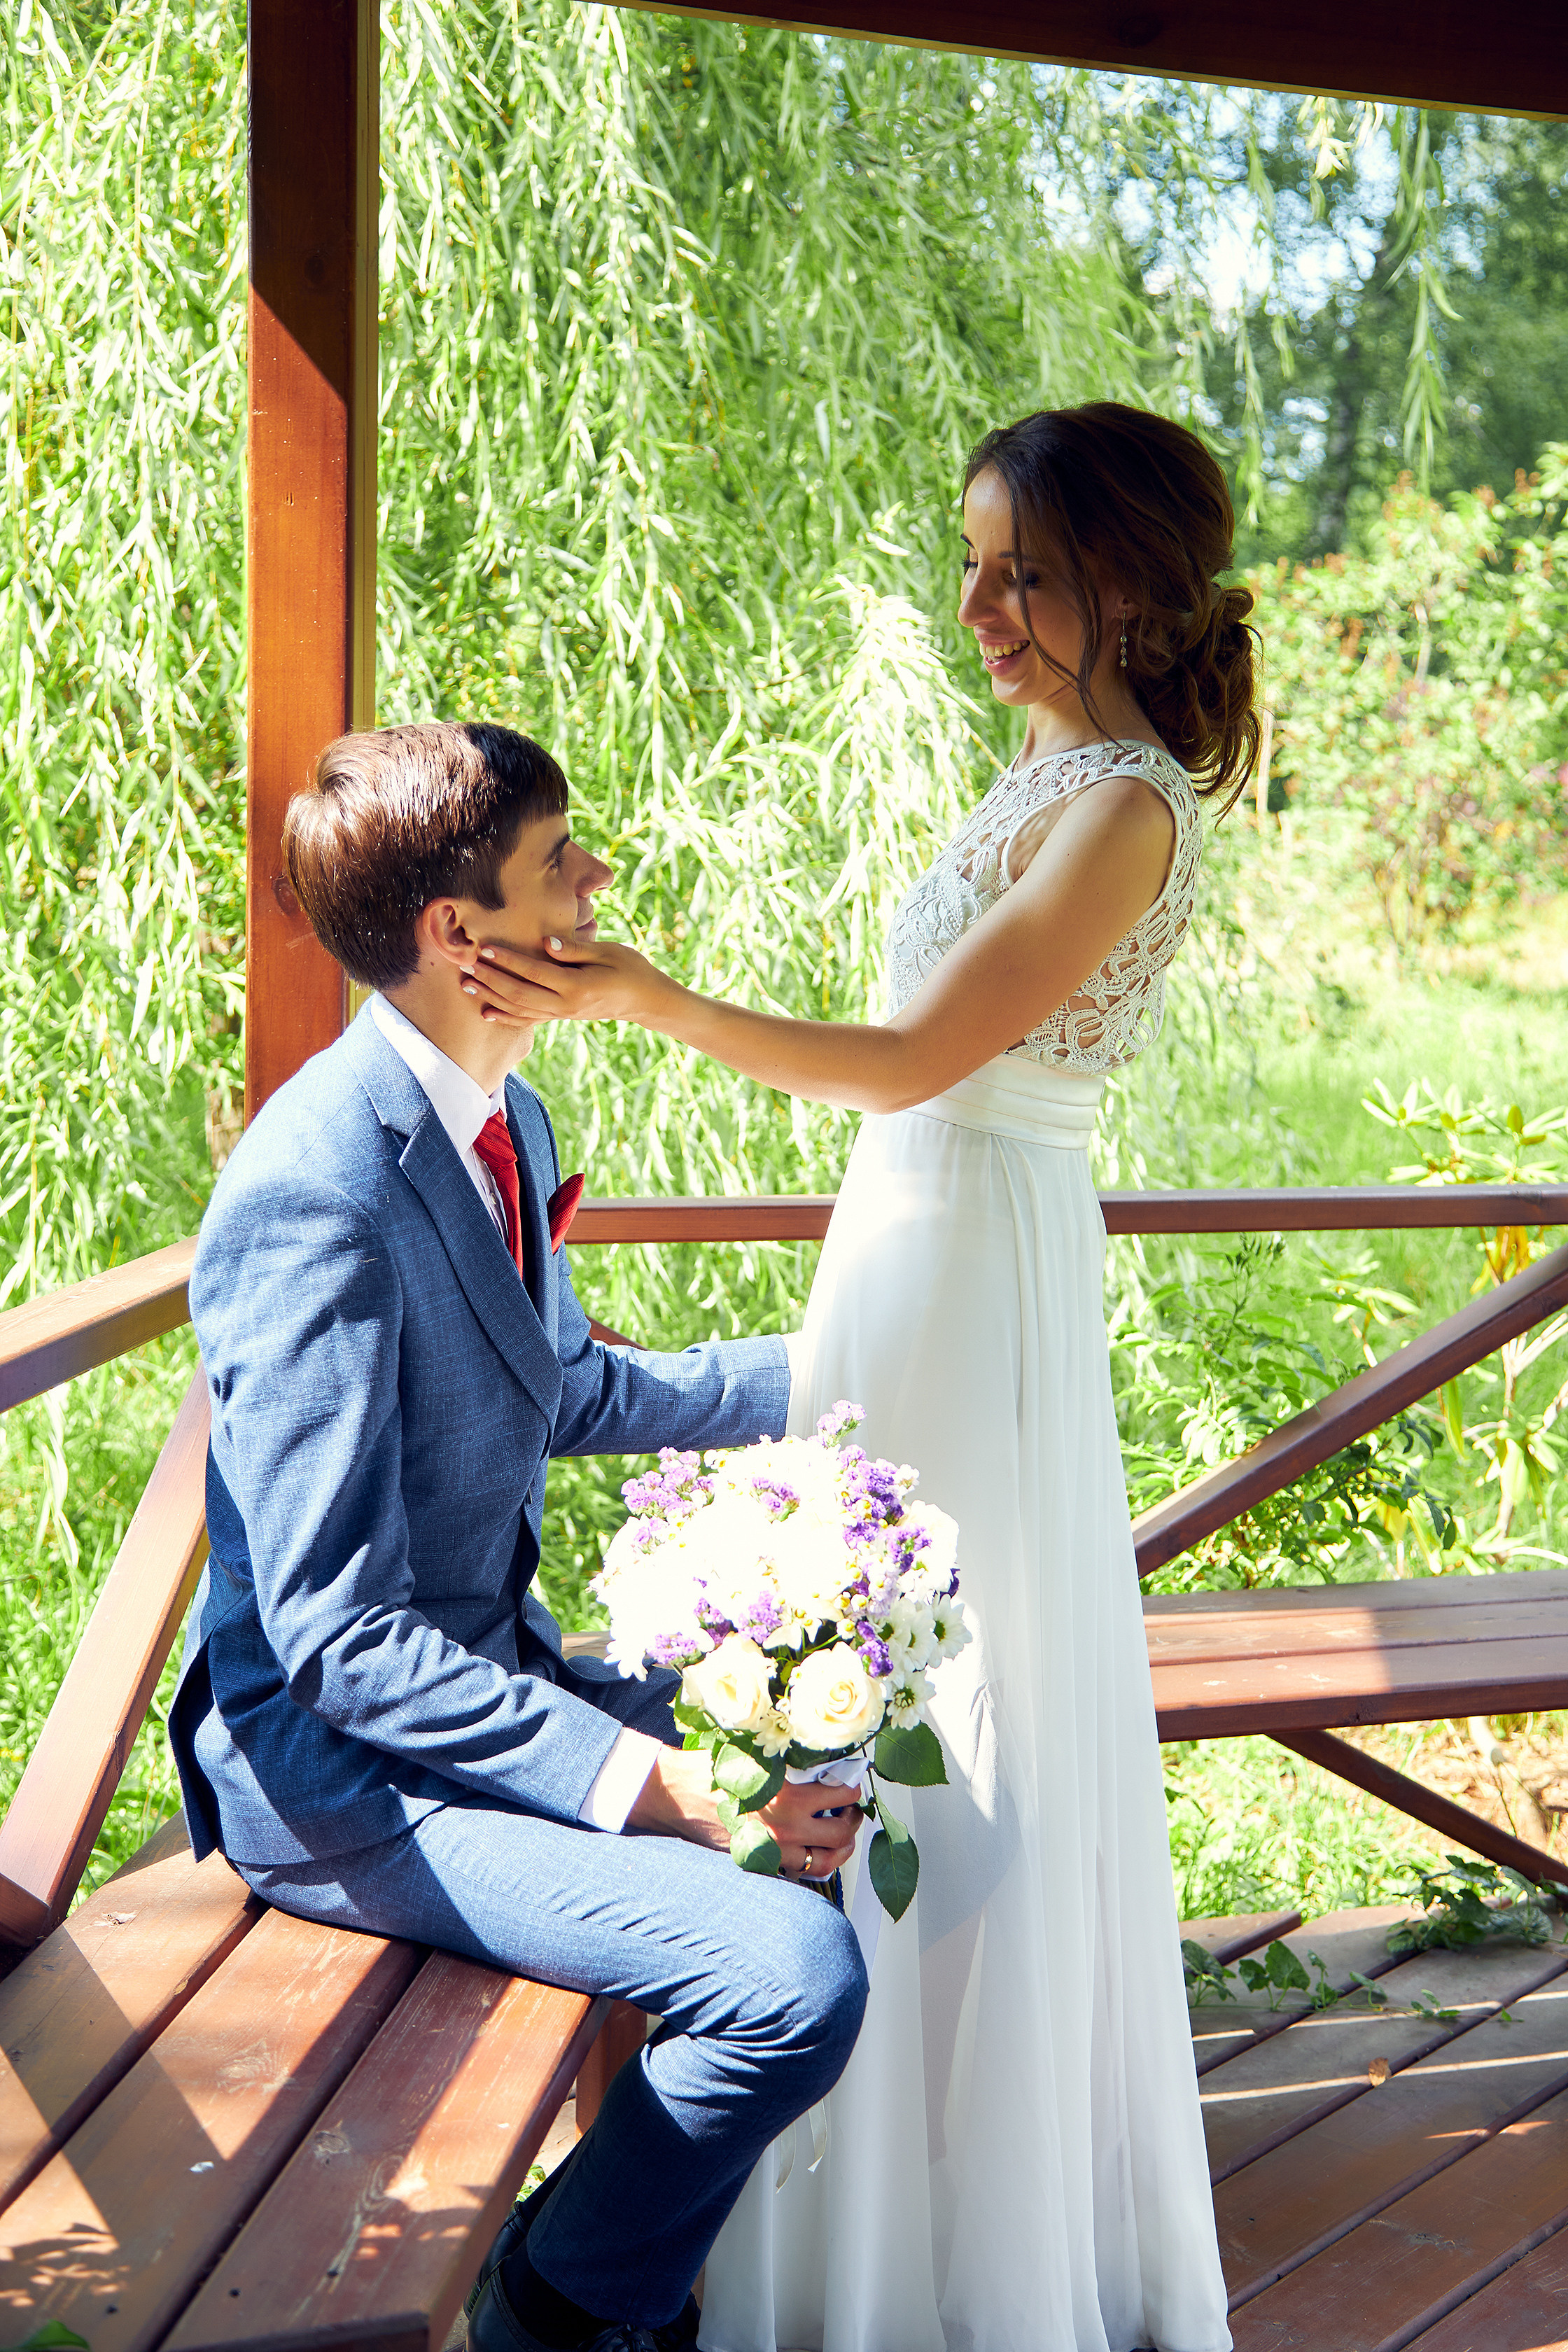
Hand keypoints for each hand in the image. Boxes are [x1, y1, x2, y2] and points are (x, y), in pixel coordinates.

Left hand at [461, 936, 678, 1029]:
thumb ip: (577, 948)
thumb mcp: (609, 951)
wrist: (645, 1000)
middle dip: (490, 979)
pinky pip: (528, 1020)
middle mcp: (566, 1005)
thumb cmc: (629, 968)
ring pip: (519, 1009)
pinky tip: (485, 1011)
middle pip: (519, 993)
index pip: (534, 972)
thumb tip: (547, 941)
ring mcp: (562, 1014)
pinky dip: (505, 1017)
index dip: (508, 960)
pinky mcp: (560, 1017)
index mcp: (577, 985)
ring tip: (466, 984)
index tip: (485, 947)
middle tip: (465, 963)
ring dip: (491, 997)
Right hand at [626, 1749, 862, 1881]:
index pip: (841, 1794)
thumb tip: (825, 1758)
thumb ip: (791, 1760)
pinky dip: (815, 1864)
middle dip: (853, 1819)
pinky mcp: (762, 1863)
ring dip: (841, 1848)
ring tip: (842, 1834)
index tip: (853, 1782)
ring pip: (827, 1861)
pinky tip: (815, 1850)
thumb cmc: (712, 1770)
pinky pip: (801, 1873)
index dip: (853, 1786)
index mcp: (789, 1796)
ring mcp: (775, 1850)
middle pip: (841, 1832)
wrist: (677, 1795)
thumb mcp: (757, 1755)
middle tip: (852, 1809)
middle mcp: (786, 1828)